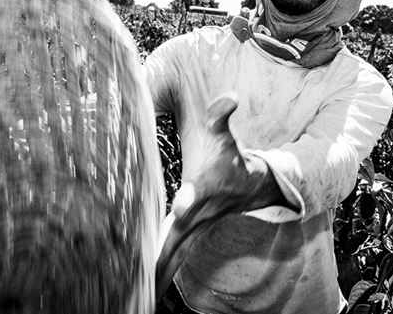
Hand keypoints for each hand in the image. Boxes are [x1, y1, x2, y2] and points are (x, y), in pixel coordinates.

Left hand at [153, 93, 285, 300]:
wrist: (254, 187)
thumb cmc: (233, 159)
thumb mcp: (227, 136)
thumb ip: (222, 116)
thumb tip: (230, 98)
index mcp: (204, 189)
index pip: (194, 198)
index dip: (187, 203)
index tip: (180, 208)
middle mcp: (198, 214)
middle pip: (176, 238)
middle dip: (159, 256)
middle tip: (142, 276)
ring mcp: (195, 228)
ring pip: (174, 253)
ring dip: (158, 272)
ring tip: (138, 294)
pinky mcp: (191, 236)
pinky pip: (174, 256)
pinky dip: (161, 272)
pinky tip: (146, 289)